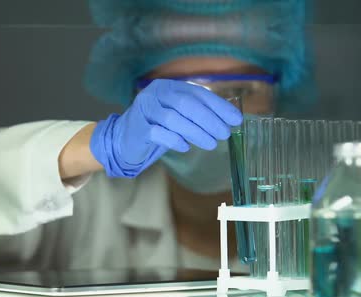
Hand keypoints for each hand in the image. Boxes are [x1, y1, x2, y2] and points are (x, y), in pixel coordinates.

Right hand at [90, 79, 241, 177]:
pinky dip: (175, 140)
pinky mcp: (137, 128)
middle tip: (225, 133)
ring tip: (212, 144)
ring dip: (196, 132)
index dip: (218, 106)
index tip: (235, 119)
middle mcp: (155, 93)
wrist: (125, 138)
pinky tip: (186, 147)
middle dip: (209, 120)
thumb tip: (228, 120)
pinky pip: (159, 133)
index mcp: (168, 86)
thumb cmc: (157, 126)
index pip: (198, 93)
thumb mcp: (177, 114)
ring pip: (174, 119)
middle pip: (186, 104)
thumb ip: (197, 113)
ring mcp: (144, 109)